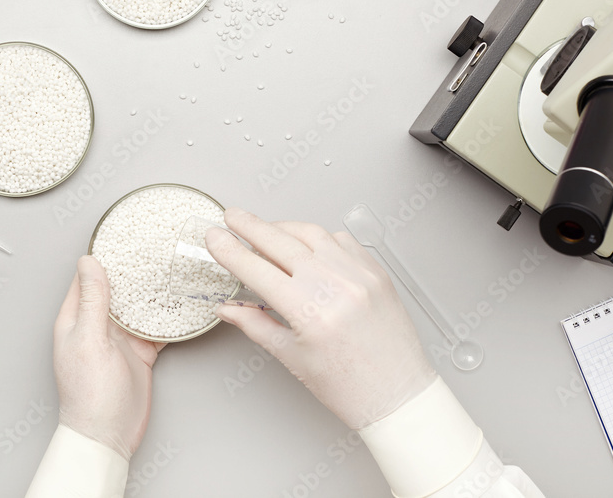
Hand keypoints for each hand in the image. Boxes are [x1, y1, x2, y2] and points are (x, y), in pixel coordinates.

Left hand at [53, 256, 165, 459]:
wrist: (108, 435)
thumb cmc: (89, 395)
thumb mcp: (89, 340)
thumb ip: (92, 301)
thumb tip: (89, 262)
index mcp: (76, 318)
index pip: (87, 277)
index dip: (103, 256)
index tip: (121, 236)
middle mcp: (98, 325)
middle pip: (118, 288)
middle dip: (134, 269)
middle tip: (154, 247)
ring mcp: (120, 339)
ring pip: (140, 305)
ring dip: (153, 291)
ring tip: (171, 268)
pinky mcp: (141, 352)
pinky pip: (157, 327)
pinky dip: (169, 317)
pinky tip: (181, 304)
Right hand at [210, 208, 435, 429]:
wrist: (397, 394)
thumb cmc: (350, 386)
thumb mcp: (292, 358)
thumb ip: (256, 325)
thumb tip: (229, 309)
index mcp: (310, 312)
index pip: (257, 270)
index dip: (230, 250)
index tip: (215, 237)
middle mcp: (336, 286)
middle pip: (281, 241)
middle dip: (251, 225)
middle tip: (233, 217)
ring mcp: (359, 274)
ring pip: (312, 234)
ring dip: (284, 228)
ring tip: (265, 229)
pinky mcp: (376, 272)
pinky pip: (341, 241)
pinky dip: (319, 237)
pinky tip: (307, 243)